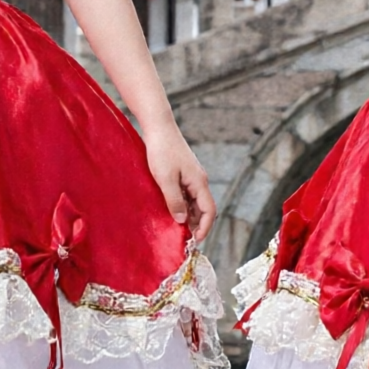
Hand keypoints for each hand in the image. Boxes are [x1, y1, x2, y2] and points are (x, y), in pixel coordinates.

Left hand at [144, 126, 214, 241]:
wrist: (159, 128)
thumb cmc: (161, 151)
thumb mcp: (165, 179)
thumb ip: (174, 201)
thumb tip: (182, 221)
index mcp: (199, 182)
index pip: (209, 211)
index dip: (205, 228)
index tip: (195, 241)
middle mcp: (199, 181)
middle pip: (204, 209)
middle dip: (196, 225)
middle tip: (184, 238)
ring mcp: (192, 177)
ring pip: (195, 202)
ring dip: (188, 216)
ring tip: (176, 227)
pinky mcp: (184, 174)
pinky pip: (187, 195)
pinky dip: (183, 206)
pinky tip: (172, 210)